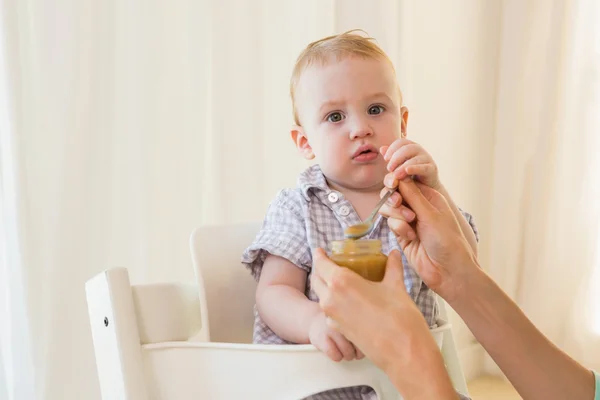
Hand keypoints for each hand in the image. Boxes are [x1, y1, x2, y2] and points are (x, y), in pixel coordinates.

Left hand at [311, 249, 439, 379]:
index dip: (320, 255)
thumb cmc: (400, 319)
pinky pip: (329, 312)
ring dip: (327, 288)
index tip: (321, 250)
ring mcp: (332, 317)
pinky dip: (334, 304)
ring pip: (322, 297)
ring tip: (341, 282)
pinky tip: (348, 302)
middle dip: (321, 270)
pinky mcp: (338, 330)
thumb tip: (394, 255)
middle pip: (317, 279)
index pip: (321, 263)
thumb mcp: (395, 286)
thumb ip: (392, 267)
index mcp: (341, 282)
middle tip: (331, 264)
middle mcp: (331, 299)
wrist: (403, 352)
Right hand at [379, 178, 477, 301]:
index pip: (407, 182)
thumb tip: (400, 176)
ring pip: (390, 209)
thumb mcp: (430, 214)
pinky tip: (411, 237)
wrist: (448, 270)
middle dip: (395, 200)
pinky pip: (392, 224)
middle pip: (394, 194)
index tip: (392, 184)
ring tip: (409, 224)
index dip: (397, 182)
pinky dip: (398, 228)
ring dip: (396, 215)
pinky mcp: (402, 234)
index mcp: (429, 197)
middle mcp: (419, 207)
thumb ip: (412, 194)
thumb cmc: (447, 240)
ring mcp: (409, 221)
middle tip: (399, 205)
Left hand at [380, 139, 439, 189]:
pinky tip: (407, 171)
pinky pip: (423, 167)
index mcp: (410, 146)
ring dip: (403, 166)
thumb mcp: (397, 165)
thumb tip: (382, 149)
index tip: (385, 159)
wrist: (424, 187)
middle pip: (407, 148)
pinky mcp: (432, 169)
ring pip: (414, 159)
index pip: (400, 142)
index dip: (392, 149)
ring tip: (395, 175)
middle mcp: (419, 150)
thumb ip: (390, 157)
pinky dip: (415, 168)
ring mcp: (427, 158)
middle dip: (396, 158)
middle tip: (389, 169)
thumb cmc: (408, 174)